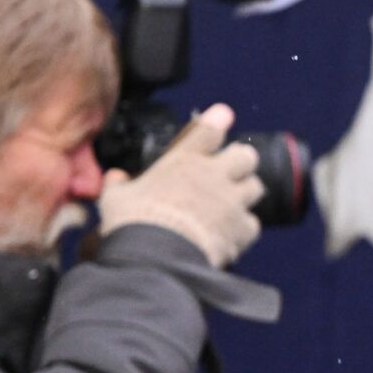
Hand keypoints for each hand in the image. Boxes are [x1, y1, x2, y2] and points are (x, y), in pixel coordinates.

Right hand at [98, 103, 263, 268]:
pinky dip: (243, 229)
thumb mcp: (116, 198)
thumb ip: (119, 184)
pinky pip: (252, 223)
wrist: (157, 257)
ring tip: (231, 204)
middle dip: (241, 161)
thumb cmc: (133, 224)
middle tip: (230, 172)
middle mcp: (213, 176)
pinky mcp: (242, 228)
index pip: (208, 130)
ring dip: (245, 193)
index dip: (218, 119)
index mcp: (184, 161)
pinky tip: (229, 235)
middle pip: (246, 155)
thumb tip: (115, 177)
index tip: (223, 115)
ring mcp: (232, 201)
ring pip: (256, 187)